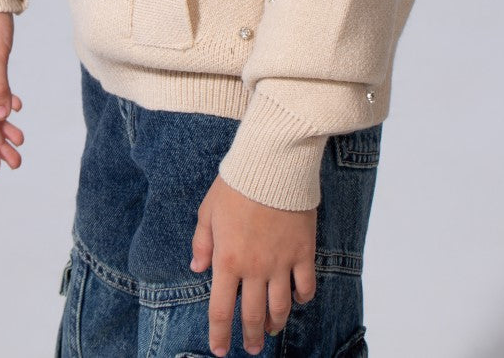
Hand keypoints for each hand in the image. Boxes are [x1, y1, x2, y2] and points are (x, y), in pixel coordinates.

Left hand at [190, 173, 316, 355]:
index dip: (220, 335)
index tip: (220, 350)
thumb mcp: (208, 211)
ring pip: (281, 307)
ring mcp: (281, 263)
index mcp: (228, 260)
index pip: (222, 311)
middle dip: (251, 337)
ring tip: (272, 331)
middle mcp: (255, 268)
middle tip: (252, 348)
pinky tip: (297, 300)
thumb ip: (202, 243)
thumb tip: (198, 269)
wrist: (272, 164)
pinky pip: (306, 286)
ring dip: (276, 324)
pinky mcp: (303, 252)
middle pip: (253, 316)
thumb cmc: (236, 184)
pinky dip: (302, 298)